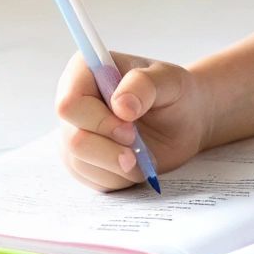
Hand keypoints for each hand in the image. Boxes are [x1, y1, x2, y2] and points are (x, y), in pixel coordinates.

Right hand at [53, 50, 209, 191]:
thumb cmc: (173, 93)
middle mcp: (73, 102)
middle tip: (139, 147)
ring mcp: (74, 132)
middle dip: (111, 150)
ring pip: (80, 163)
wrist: (183, 120)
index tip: (130, 127)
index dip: (99, 121)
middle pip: (73, 139)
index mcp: (84, 72)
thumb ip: (144, 85)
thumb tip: (121, 106)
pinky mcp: (82, 161)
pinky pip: (92, 181)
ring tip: (143, 154)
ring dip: (119, 166)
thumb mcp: (168, 79)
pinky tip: (136, 162)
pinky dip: (120, 178)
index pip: (70, 104)